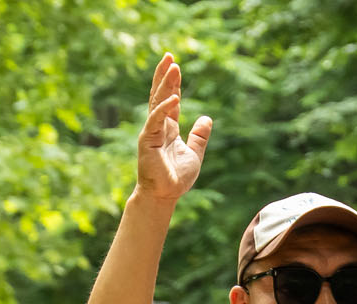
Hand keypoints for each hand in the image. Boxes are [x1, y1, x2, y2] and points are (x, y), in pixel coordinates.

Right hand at [135, 54, 211, 203]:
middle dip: (165, 75)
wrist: (165, 195)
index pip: (171, 100)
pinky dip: (165, 108)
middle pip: (160, 95)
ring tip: (172, 66)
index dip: (174, 83)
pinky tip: (174, 96)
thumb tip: (207, 118)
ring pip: (157, 102)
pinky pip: (157, 120)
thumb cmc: (176, 177)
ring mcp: (151, 131)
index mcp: (168, 127)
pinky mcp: (148, 140)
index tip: (175, 65)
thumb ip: (200, 136)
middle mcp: (158, 126)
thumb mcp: (195, 154)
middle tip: (169, 55)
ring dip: (165, 84)